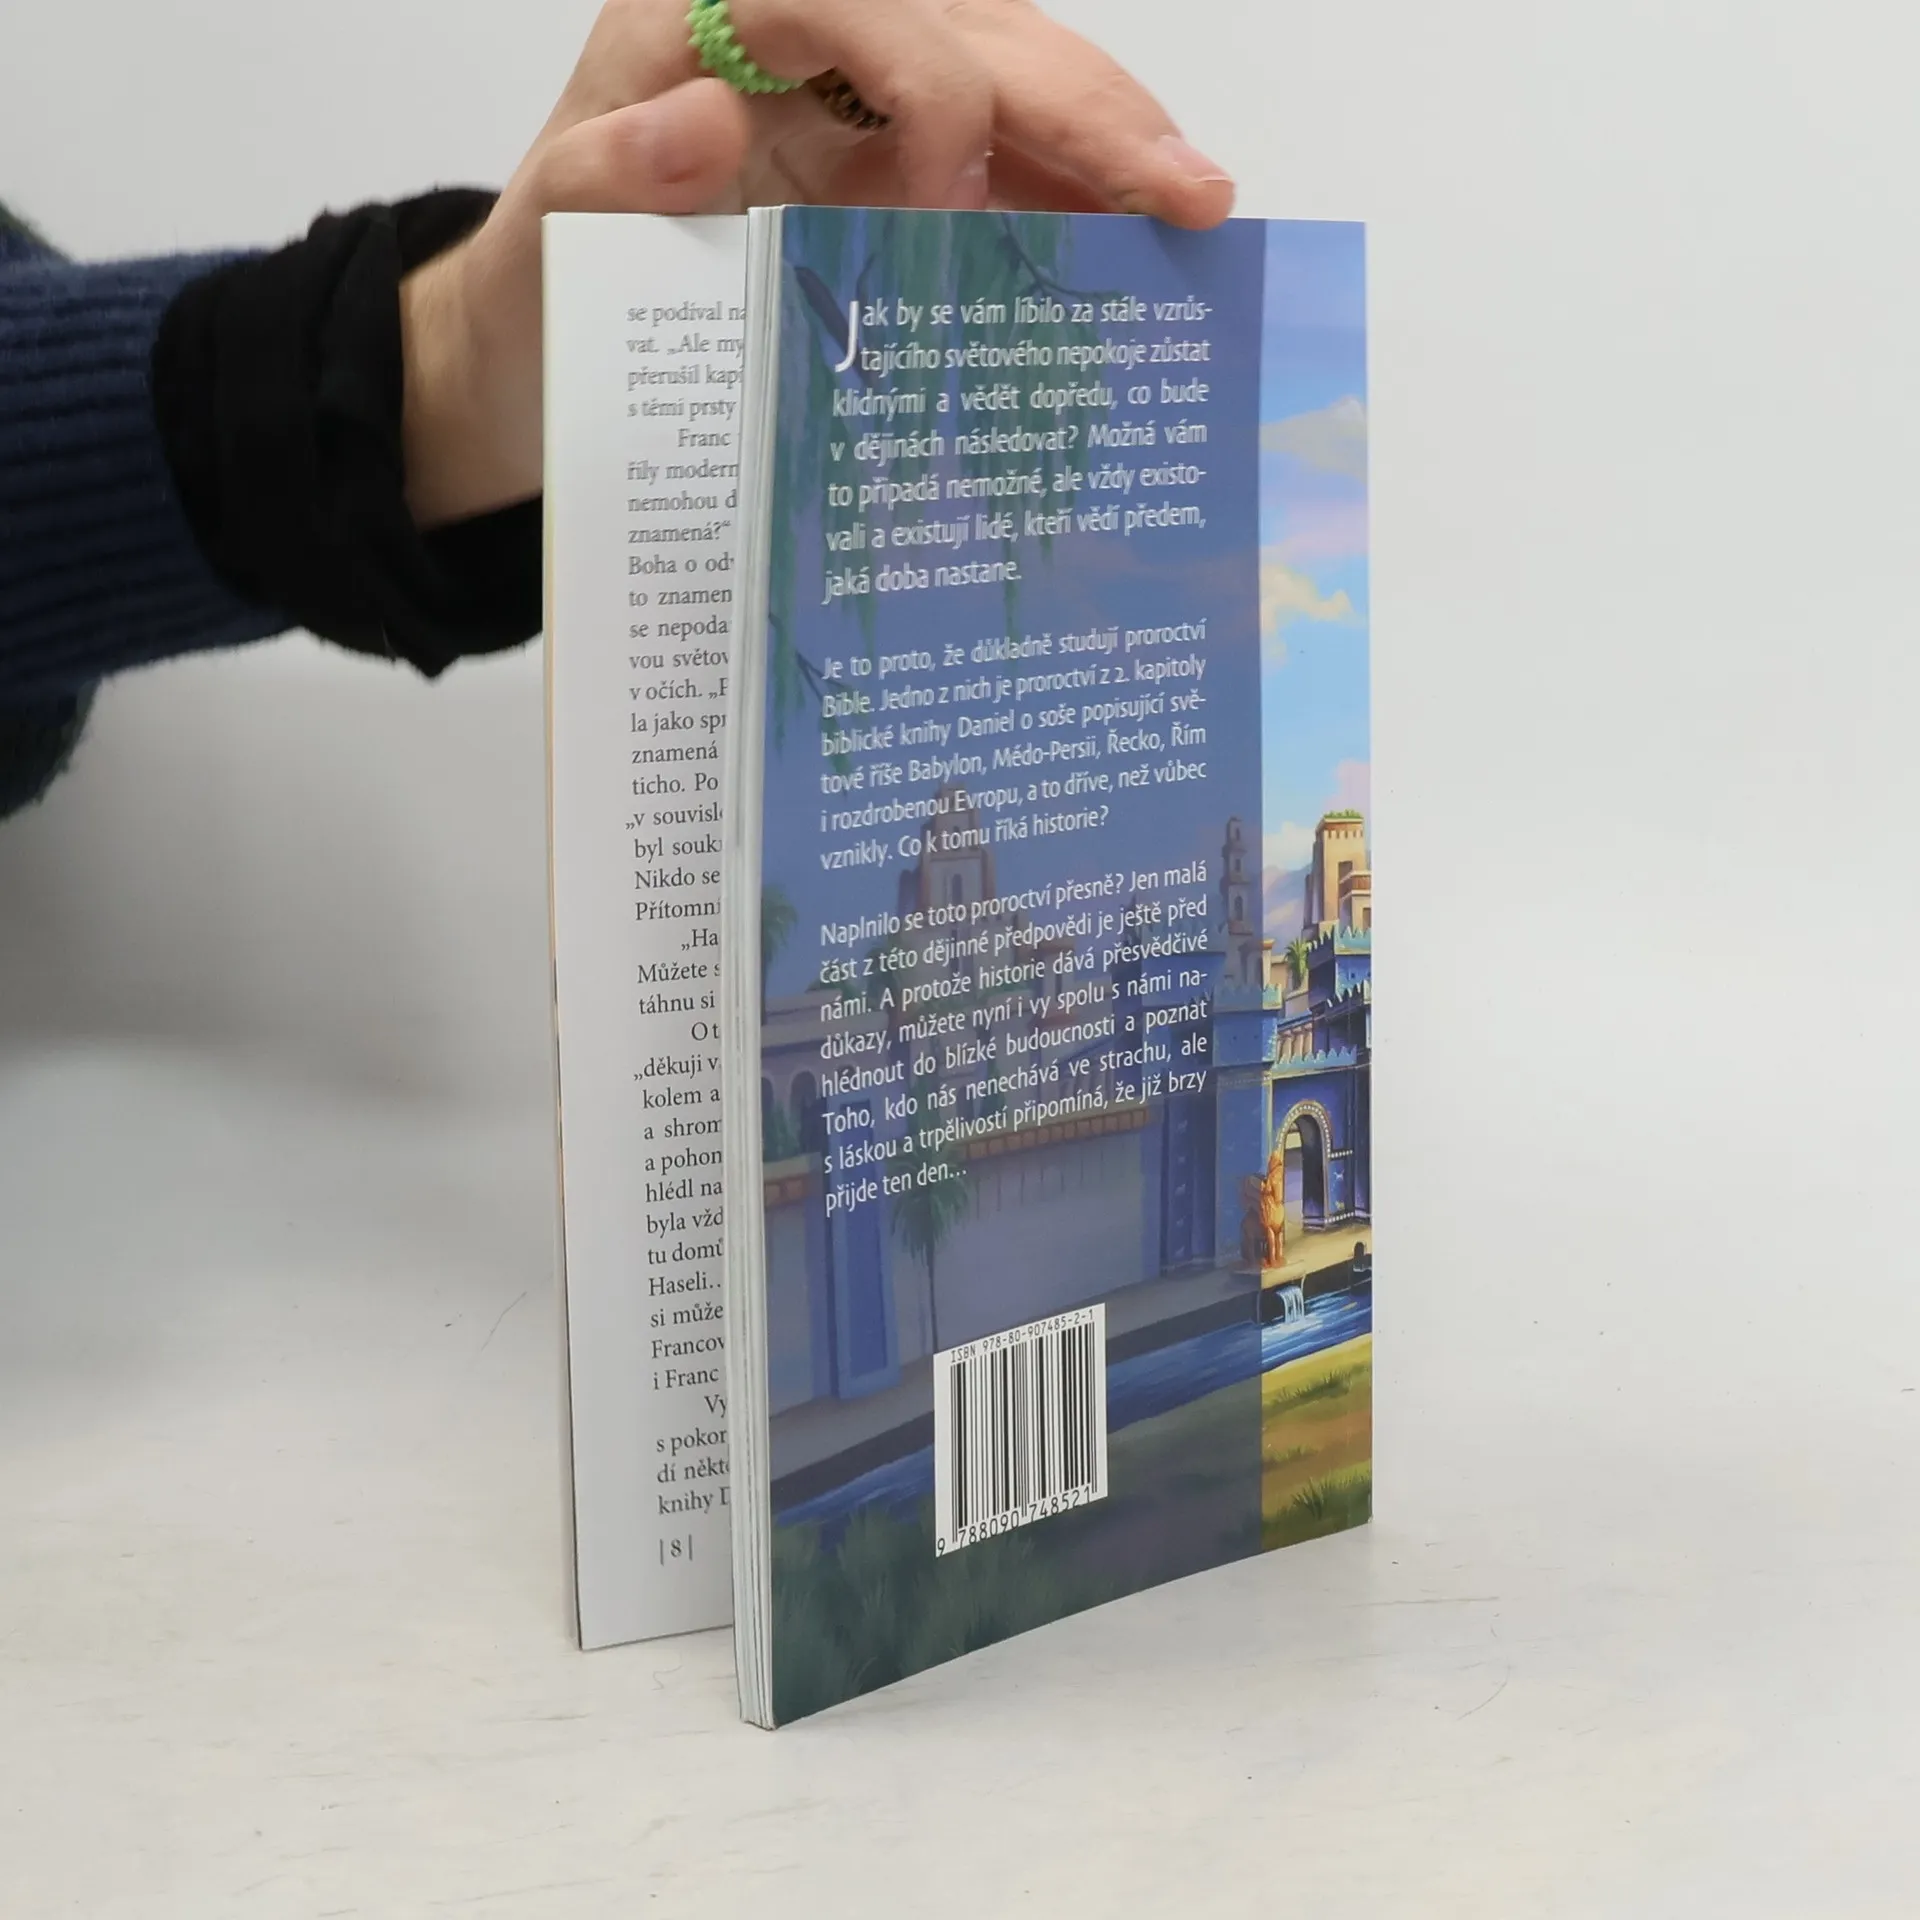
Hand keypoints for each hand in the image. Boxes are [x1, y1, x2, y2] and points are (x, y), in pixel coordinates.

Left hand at [402, 0, 1234, 527]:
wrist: (540, 348)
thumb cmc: (538, 288)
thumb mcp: (542, 242)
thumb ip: (604, 179)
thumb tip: (700, 120)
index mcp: (713, 19)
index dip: (929, 87)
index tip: (948, 209)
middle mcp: (805, 41)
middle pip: (971, 32)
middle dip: (1084, 109)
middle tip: (1185, 193)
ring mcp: (859, 105)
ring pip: (1011, 86)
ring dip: (1110, 148)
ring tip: (1198, 214)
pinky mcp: (891, 175)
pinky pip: (1002, 168)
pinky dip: (1074, 208)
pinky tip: (1143, 248)